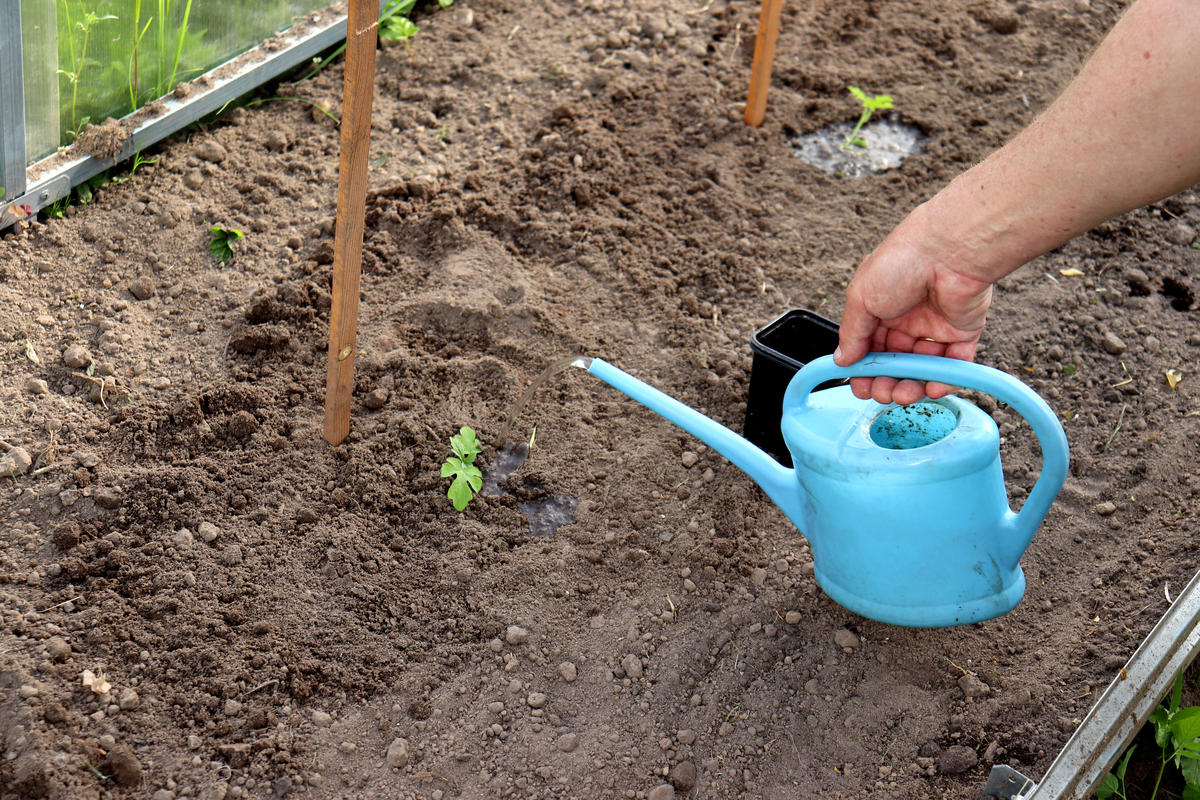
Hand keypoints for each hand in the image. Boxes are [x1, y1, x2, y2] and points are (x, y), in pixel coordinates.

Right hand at [834, 205, 994, 404]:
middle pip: (895, 362)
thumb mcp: (861, 298)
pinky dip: (943, 379)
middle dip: (886, 381)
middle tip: (881, 394)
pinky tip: (932, 388)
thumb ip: (851, 333)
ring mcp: (935, 327)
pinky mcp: (963, 332)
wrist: (948, 250)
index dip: (864, 369)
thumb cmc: (901, 263)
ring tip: (904, 395)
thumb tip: (841, 359)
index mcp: (880, 309)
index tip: (859, 386)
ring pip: (922, 368)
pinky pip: (953, 363)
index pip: (869, 348)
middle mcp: (907, 319)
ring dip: (912, 385)